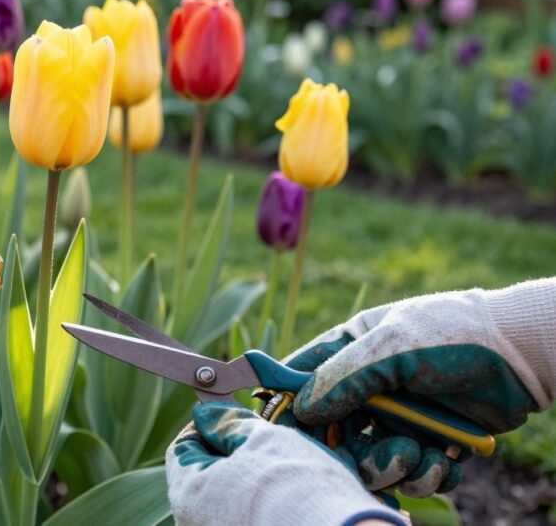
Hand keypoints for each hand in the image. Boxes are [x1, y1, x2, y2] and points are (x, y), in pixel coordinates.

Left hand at [166, 401, 407, 525]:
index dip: (209, 424)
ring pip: (234, 496)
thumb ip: (228, 423)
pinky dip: (273, 502)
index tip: (233, 414)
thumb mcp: (262, 439)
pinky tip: (301, 490)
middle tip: (267, 437)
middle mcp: (198, 523)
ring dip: (259, 475)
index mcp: (189, 493)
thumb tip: (207, 415)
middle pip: (209, 474)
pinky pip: (253, 515)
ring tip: (291, 463)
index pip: (183, 448)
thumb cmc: (297, 486)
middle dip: (236, 451)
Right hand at [285, 280, 555, 494]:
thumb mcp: (390, 347)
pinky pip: (412, 471)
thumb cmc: (450, 334)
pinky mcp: (429, 440)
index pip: (301, 380)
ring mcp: (399, 415)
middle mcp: (369, 387)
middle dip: (353, 452)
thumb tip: (300, 409)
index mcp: (350, 351)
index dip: (291, 407)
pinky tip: (445, 461)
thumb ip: (342, 377)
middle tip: (375, 456)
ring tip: (418, 456)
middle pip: (335, 432)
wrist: (518, 354)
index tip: (290, 435)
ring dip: (393, 466)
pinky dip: (426, 474)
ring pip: (372, 458)